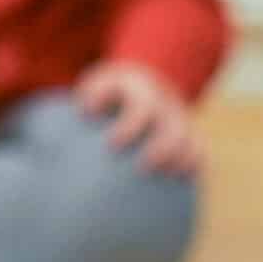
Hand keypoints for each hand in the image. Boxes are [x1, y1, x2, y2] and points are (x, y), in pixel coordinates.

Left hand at [73, 62, 201, 174]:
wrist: (144, 80)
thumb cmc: (107, 93)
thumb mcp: (93, 87)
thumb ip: (83, 103)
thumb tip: (62, 130)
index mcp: (138, 88)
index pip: (140, 105)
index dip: (130, 125)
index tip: (112, 144)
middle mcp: (164, 102)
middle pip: (171, 126)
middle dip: (161, 147)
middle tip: (144, 166)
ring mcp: (180, 118)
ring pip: (190, 139)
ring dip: (181, 159)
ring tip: (167, 175)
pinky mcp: (190, 132)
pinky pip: (200, 151)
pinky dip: (194, 166)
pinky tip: (181, 181)